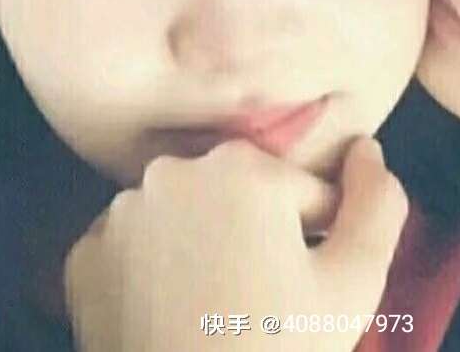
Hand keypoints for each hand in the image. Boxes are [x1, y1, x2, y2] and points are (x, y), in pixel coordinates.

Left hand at [65, 137, 407, 350]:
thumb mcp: (353, 285)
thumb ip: (377, 205)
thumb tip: (368, 149)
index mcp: (242, 166)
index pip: (305, 193)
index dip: (319, 241)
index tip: (306, 286)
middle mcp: (173, 171)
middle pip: (244, 195)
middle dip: (261, 234)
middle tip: (263, 299)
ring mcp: (119, 213)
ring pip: (190, 214)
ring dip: (207, 244)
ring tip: (216, 306)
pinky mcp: (83, 255)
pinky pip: (139, 245)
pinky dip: (156, 267)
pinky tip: (169, 309)